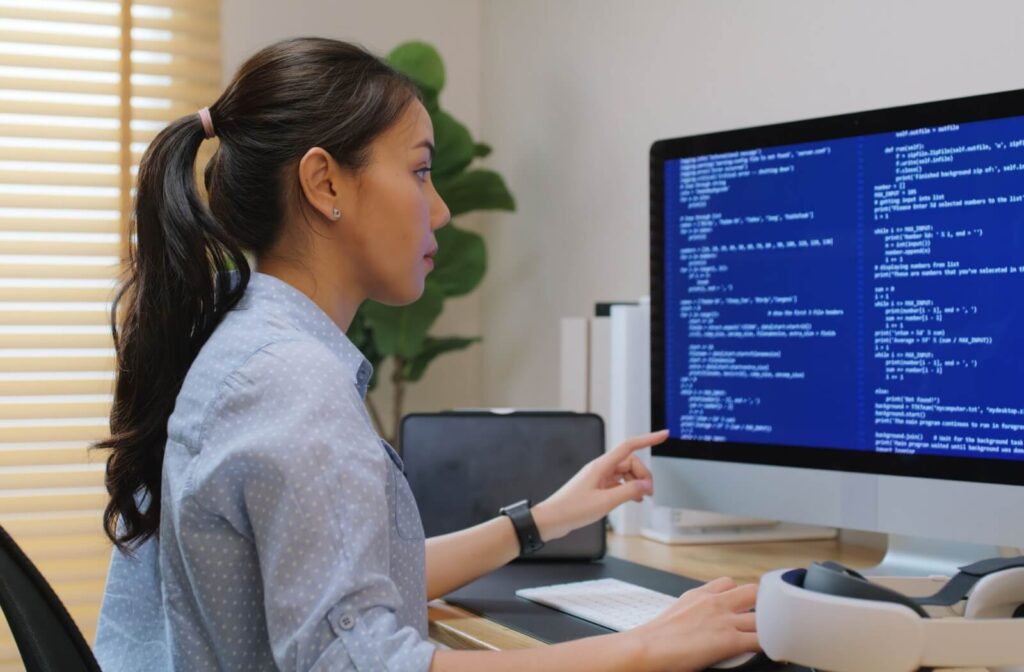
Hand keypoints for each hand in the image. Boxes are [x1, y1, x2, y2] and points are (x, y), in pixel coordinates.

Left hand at [531, 429, 667, 541]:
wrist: (552, 519)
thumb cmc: (572, 509)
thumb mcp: (605, 502)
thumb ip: (628, 492)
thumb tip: (646, 485)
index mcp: (601, 465)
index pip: (630, 446)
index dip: (648, 439)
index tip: (664, 435)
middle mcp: (600, 468)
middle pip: (630, 462)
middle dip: (643, 474)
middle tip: (650, 492)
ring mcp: (599, 477)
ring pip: (625, 473)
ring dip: (637, 483)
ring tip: (644, 498)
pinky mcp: (597, 487)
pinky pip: (618, 483)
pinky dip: (628, 489)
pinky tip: (634, 499)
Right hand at [633, 577, 759, 671]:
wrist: (648, 647)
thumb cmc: (656, 637)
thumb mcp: (676, 612)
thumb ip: (693, 610)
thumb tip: (697, 622)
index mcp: (700, 595)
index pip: (729, 583)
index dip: (738, 594)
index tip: (742, 604)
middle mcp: (715, 603)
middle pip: (752, 591)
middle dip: (760, 604)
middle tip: (761, 619)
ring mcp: (724, 620)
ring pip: (763, 614)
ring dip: (768, 625)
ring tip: (770, 636)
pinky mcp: (730, 640)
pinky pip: (763, 639)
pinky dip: (770, 644)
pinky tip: (772, 650)